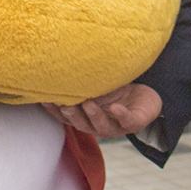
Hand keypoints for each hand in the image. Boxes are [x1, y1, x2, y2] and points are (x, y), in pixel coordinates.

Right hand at [43, 83, 162, 138]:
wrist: (145, 99)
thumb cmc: (116, 92)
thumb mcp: (96, 86)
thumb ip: (81, 82)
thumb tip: (59, 63)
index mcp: (86, 117)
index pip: (66, 117)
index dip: (55, 111)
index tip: (45, 99)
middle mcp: (98, 125)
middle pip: (81, 123)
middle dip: (72, 115)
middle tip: (65, 105)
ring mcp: (116, 126)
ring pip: (102, 126)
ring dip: (94, 115)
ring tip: (88, 103)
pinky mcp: (134, 123)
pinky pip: (127, 121)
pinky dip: (121, 115)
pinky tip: (116, 107)